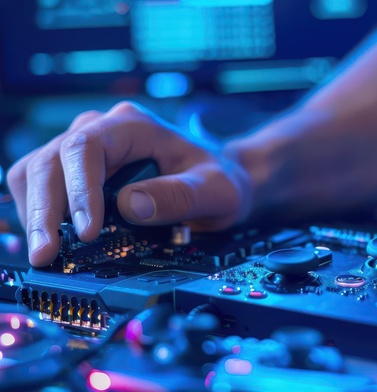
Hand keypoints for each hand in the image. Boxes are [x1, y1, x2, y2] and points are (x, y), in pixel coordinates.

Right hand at [7, 101, 251, 266]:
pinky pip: (41, 187)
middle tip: (47, 254)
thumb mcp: (216, 189)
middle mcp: (103, 130)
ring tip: (47, 253)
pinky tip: (55, 241)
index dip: (79, 190)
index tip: (86, 231)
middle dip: (44, 210)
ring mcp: (86, 149)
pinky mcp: (77, 172)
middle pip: (50, 161)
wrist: (219, 179)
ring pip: (35, 172)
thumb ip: (179, 195)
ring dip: (36, 214)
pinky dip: (41, 215)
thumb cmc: (218, 179)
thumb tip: (130, 206)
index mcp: (134, 126)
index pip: (86, 147)